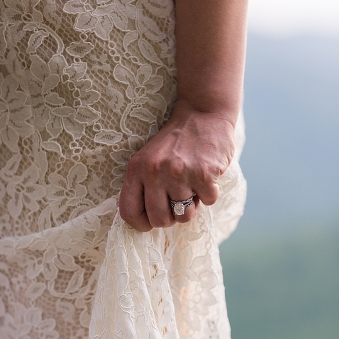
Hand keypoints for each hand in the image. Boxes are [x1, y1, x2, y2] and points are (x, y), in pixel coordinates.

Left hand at [119, 101, 235, 231]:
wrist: (203, 113)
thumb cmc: (174, 143)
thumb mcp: (148, 159)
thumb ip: (143, 186)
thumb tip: (147, 222)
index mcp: (136, 170)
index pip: (128, 212)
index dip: (140, 224)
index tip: (150, 223)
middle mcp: (155, 173)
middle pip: (159, 220)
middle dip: (170, 218)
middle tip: (176, 204)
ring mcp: (179, 174)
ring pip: (185, 215)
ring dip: (192, 205)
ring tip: (192, 185)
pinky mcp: (204, 174)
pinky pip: (208, 201)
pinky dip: (209, 193)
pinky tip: (206, 174)